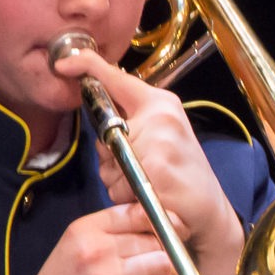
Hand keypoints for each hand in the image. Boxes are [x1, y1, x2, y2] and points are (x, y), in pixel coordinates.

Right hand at [30, 203, 201, 274]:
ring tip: (158, 273)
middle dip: (163, 245)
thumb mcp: (78, 241)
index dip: (159, 218)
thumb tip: (158, 218)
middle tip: (164, 254)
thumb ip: (111, 227)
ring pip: (161, 260)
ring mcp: (109, 273)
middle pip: (153, 237)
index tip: (169, 225)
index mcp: (86, 228)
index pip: (137, 211)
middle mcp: (98, 248)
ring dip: (165, 267)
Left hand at [53, 45, 244, 274]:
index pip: (117, 79)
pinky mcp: (156, 169)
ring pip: (108, 165)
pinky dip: (126, 199)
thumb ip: (131, 122)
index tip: (64, 63)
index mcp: (160, 103)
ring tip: (146, 186)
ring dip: (118, 183)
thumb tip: (97, 119)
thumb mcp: (161, 135)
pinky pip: (118, 186)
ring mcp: (159, 142)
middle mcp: (160, 116)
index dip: (87, 66)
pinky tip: (147, 199)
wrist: (210, 210)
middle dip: (112, 159)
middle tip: (140, 171)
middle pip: (104, 135)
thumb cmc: (182, 174)